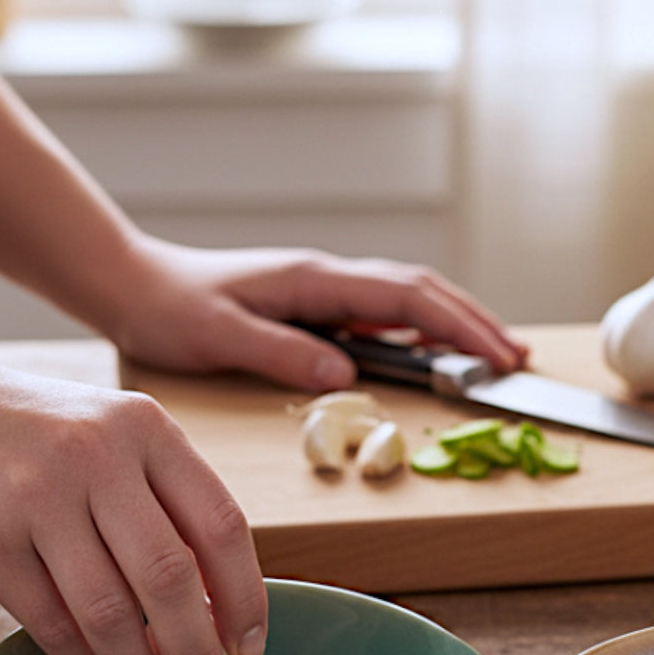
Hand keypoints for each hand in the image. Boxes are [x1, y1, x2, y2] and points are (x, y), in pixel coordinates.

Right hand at [0, 332, 266, 654]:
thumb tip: (215, 607)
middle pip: (172, 580)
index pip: (222, 525)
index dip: (245, 598)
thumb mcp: (106, 435)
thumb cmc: (22, 431)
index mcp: (145, 428)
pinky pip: (52, 624)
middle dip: (197, 654)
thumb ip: (160, 501)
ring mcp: (39, 499)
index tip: (249, 647)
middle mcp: (98, 458)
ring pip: (111, 614)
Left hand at [105, 238, 529, 390]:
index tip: (496, 357)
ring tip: (498, 353)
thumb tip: (345, 376)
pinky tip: (438, 351)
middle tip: (518, 360)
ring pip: (410, 299)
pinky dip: (424, 329)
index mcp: (316, 281)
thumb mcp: (220, 337)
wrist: (135, 284)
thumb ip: (283, 354)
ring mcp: (326, 289)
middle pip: (423, 292)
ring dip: (457, 322)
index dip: (459, 327)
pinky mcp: (317, 305)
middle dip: (476, 322)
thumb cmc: (170, 309)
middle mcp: (329, 278)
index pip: (407, 300)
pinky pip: (386, 313)